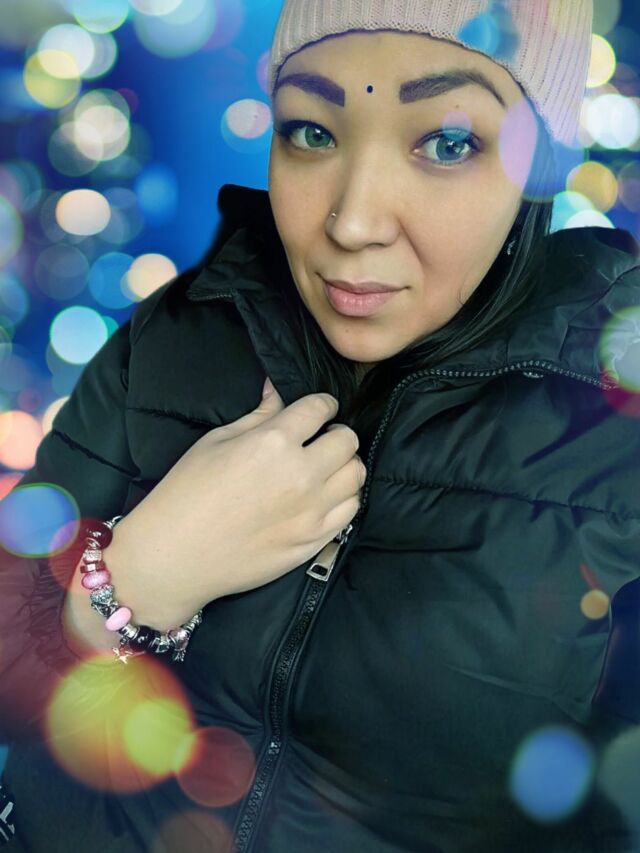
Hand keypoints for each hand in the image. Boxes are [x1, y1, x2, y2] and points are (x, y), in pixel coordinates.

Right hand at [105, 379, 365, 624]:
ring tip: (324, 469)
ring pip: (356, 475)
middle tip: (320, 440)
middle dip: (336, 434)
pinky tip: (323, 497)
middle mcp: (301, 474)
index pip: (320, 408)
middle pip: (347, 441)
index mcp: (273, 442)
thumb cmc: (186, 492)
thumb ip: (258, 416)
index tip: (318, 409)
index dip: (322, 404)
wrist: (176, 555)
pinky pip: (351, 510)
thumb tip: (277, 390)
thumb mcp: (216, 441)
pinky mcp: (315, 540)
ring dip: (344, 466)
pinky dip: (343, 498)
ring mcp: (313, 511)